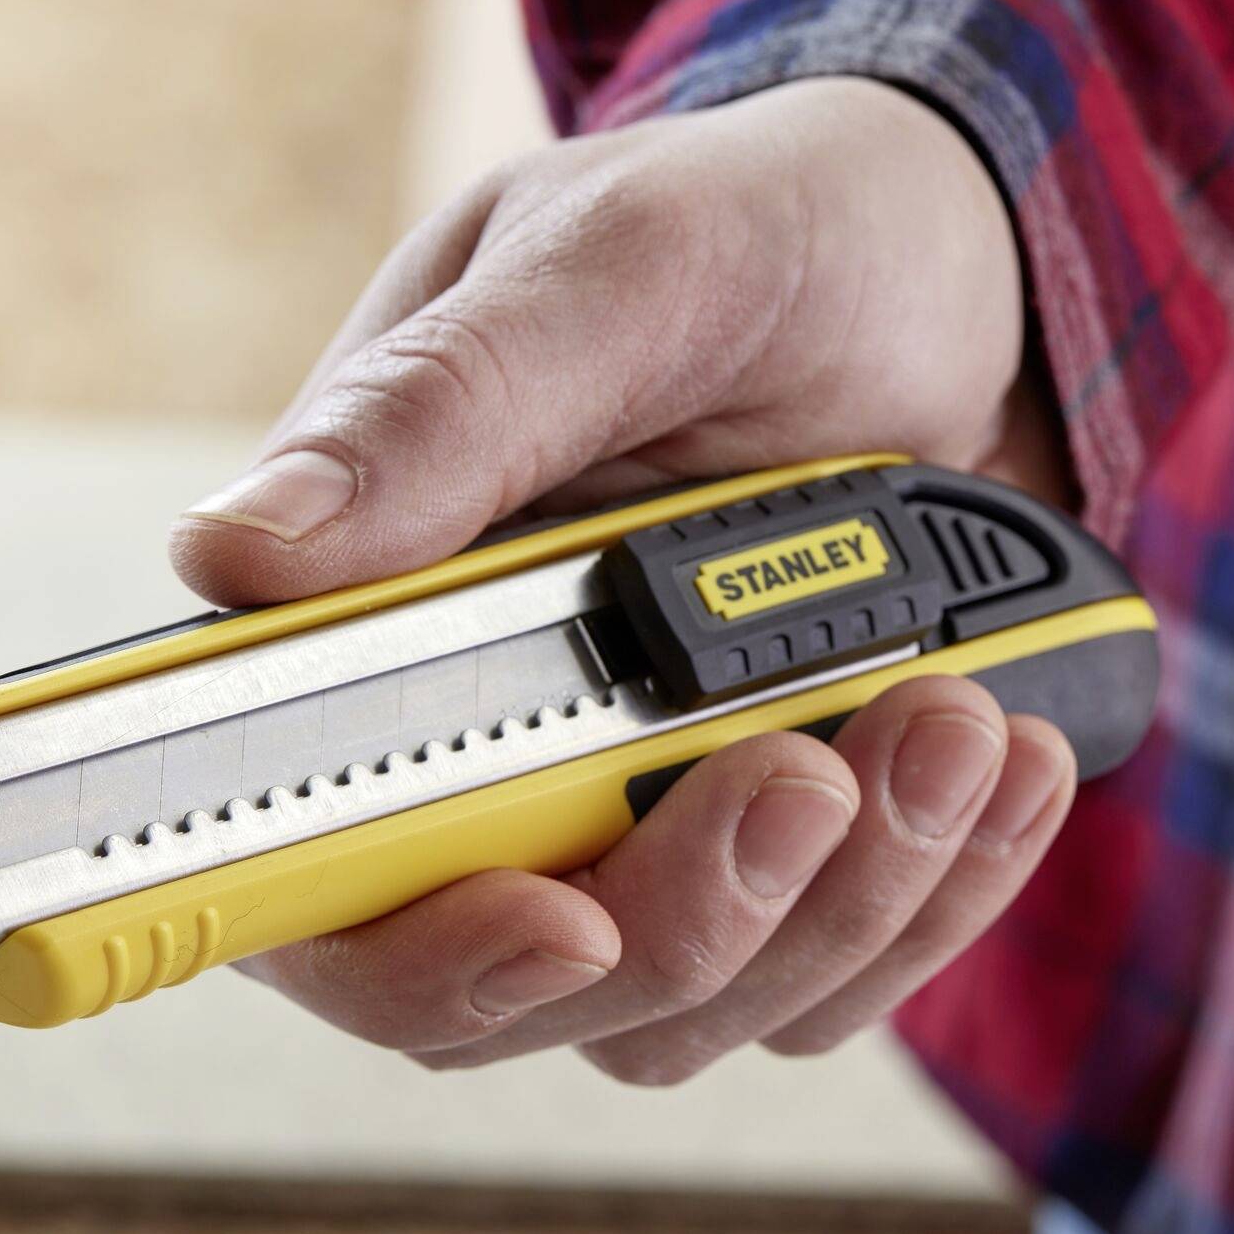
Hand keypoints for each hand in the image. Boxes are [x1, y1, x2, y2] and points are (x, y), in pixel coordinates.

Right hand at [169, 77, 1077, 1081]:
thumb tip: (233, 556)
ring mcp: (629, 812)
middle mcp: (480, 743)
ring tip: (955, 712)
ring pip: (690, 1004)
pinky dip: (932, 894)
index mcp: (375, 607)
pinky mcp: (770, 847)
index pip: (308, 858)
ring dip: (843, 898)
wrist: (955, 267)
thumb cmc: (764, 230)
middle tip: (813, 770)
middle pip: (516, 980)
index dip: (410, 943)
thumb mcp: (619, 268)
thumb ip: (443, 408)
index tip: (564, 920)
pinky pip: (831, 973)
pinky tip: (1000, 762)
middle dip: (689, 914)